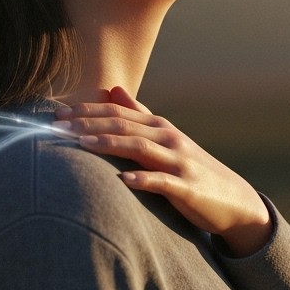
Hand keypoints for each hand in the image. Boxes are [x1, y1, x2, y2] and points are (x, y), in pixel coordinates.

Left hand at [54, 86, 273, 256]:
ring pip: (139, 148)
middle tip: (56, 126)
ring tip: (80, 144)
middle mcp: (168, 138)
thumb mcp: (166, 138)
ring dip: (109, 144)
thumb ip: (139, 114)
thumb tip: (112, 89)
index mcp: (158, 126)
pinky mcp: (187, 188)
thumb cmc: (191, 168)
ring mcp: (178, 162)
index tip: (56, 115)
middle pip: (123, 125)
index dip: (85, 111)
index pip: (116, 112)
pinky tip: (124, 181)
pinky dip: (143, 179)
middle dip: (88, 124)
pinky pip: (163, 182)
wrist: (234, 200)